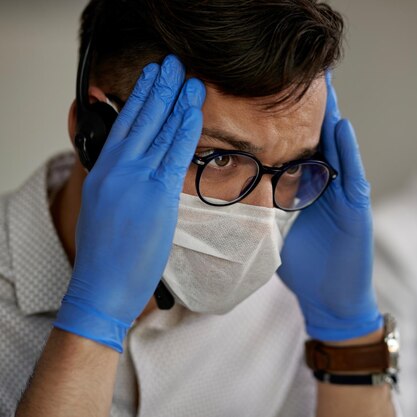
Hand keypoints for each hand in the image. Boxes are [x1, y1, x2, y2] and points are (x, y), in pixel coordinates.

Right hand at [53, 56, 205, 351]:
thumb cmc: (106, 253)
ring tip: (189, 80)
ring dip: (177, 103)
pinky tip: (193, 112)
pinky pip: (174, 155)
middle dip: (160, 89)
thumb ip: (120, 180)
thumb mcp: (104, 207)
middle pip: (141, 120)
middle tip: (173, 65)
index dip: (140, 98)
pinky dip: (185, 130)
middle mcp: (117, 169)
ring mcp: (135, 180)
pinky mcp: (155, 195)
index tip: (152, 79)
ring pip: (159, 132)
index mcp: (102, 171)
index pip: (124, 125)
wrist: (102, 285)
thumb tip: (139, 166)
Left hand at [278, 73, 381, 341]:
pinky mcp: (357, 209)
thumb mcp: (276, 229)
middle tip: (302, 69)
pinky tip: (341, 127)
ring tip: (324, 83)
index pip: (295, 144)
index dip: (285, 118)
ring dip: (331, 116)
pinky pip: (352, 176)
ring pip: (338, 147)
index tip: (269, 88)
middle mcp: (327, 183)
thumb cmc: (304, 265)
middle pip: (318, 136)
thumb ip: (261, 205)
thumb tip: (223, 189)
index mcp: (307, 186)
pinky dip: (348, 152)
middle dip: (310, 105)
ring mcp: (345, 193)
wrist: (330, 300)